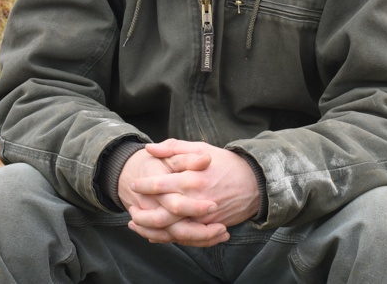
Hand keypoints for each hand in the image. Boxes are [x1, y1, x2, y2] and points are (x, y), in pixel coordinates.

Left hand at [120, 139, 261, 246]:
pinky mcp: (209, 227)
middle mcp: (196, 200)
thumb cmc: (226, 163)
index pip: (160, 185)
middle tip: (132, 209)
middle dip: (143, 215)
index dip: (143, 185)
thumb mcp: (201, 148)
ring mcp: (203, 217)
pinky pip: (186, 237)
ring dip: (151, 230)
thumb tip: (150, 148)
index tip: (134, 184)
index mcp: (192, 178)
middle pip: (162, 215)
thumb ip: (174, 148)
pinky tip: (157, 233)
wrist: (255, 182)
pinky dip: (169, 237)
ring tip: (139, 224)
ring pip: (171, 230)